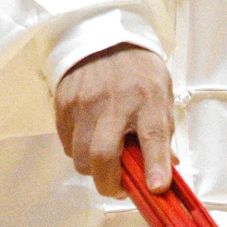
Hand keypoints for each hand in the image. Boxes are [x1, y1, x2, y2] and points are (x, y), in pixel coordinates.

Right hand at [54, 43, 175, 198]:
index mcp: (147, 97)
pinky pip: (67, 144)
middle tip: (119, 187)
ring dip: (93, 169)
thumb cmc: (138, 72)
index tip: (155, 188)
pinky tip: (90, 139)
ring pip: (80, 157)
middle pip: (103, 155)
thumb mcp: (160, 96)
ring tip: (104, 161)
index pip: (153, 135)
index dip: (155, 166)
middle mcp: (114, 100)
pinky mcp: (63, 104)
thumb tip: (162, 176)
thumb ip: (161, 134)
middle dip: (109, 183)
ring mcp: (84, 102)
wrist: (104, 38)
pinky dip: (79, 151)